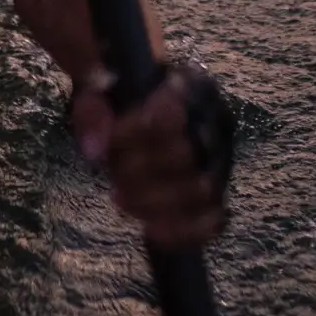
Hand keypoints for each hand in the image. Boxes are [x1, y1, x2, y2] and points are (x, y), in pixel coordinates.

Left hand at [71, 62, 234, 250]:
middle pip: (188, 154)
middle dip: (141, 171)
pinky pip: (214, 219)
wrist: (146, 111)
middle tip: (112, 173)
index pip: (173, 112)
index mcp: (191, 84)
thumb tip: (94, 153)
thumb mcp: (99, 93)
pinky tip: (151, 231)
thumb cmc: (122, 99)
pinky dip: (184, 231)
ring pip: (202, 188)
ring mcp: (222, 157)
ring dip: (155, 202)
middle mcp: (216, 120)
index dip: (138, 133)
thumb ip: (93, 113)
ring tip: (120, 198)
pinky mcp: (219, 191)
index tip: (111, 143)